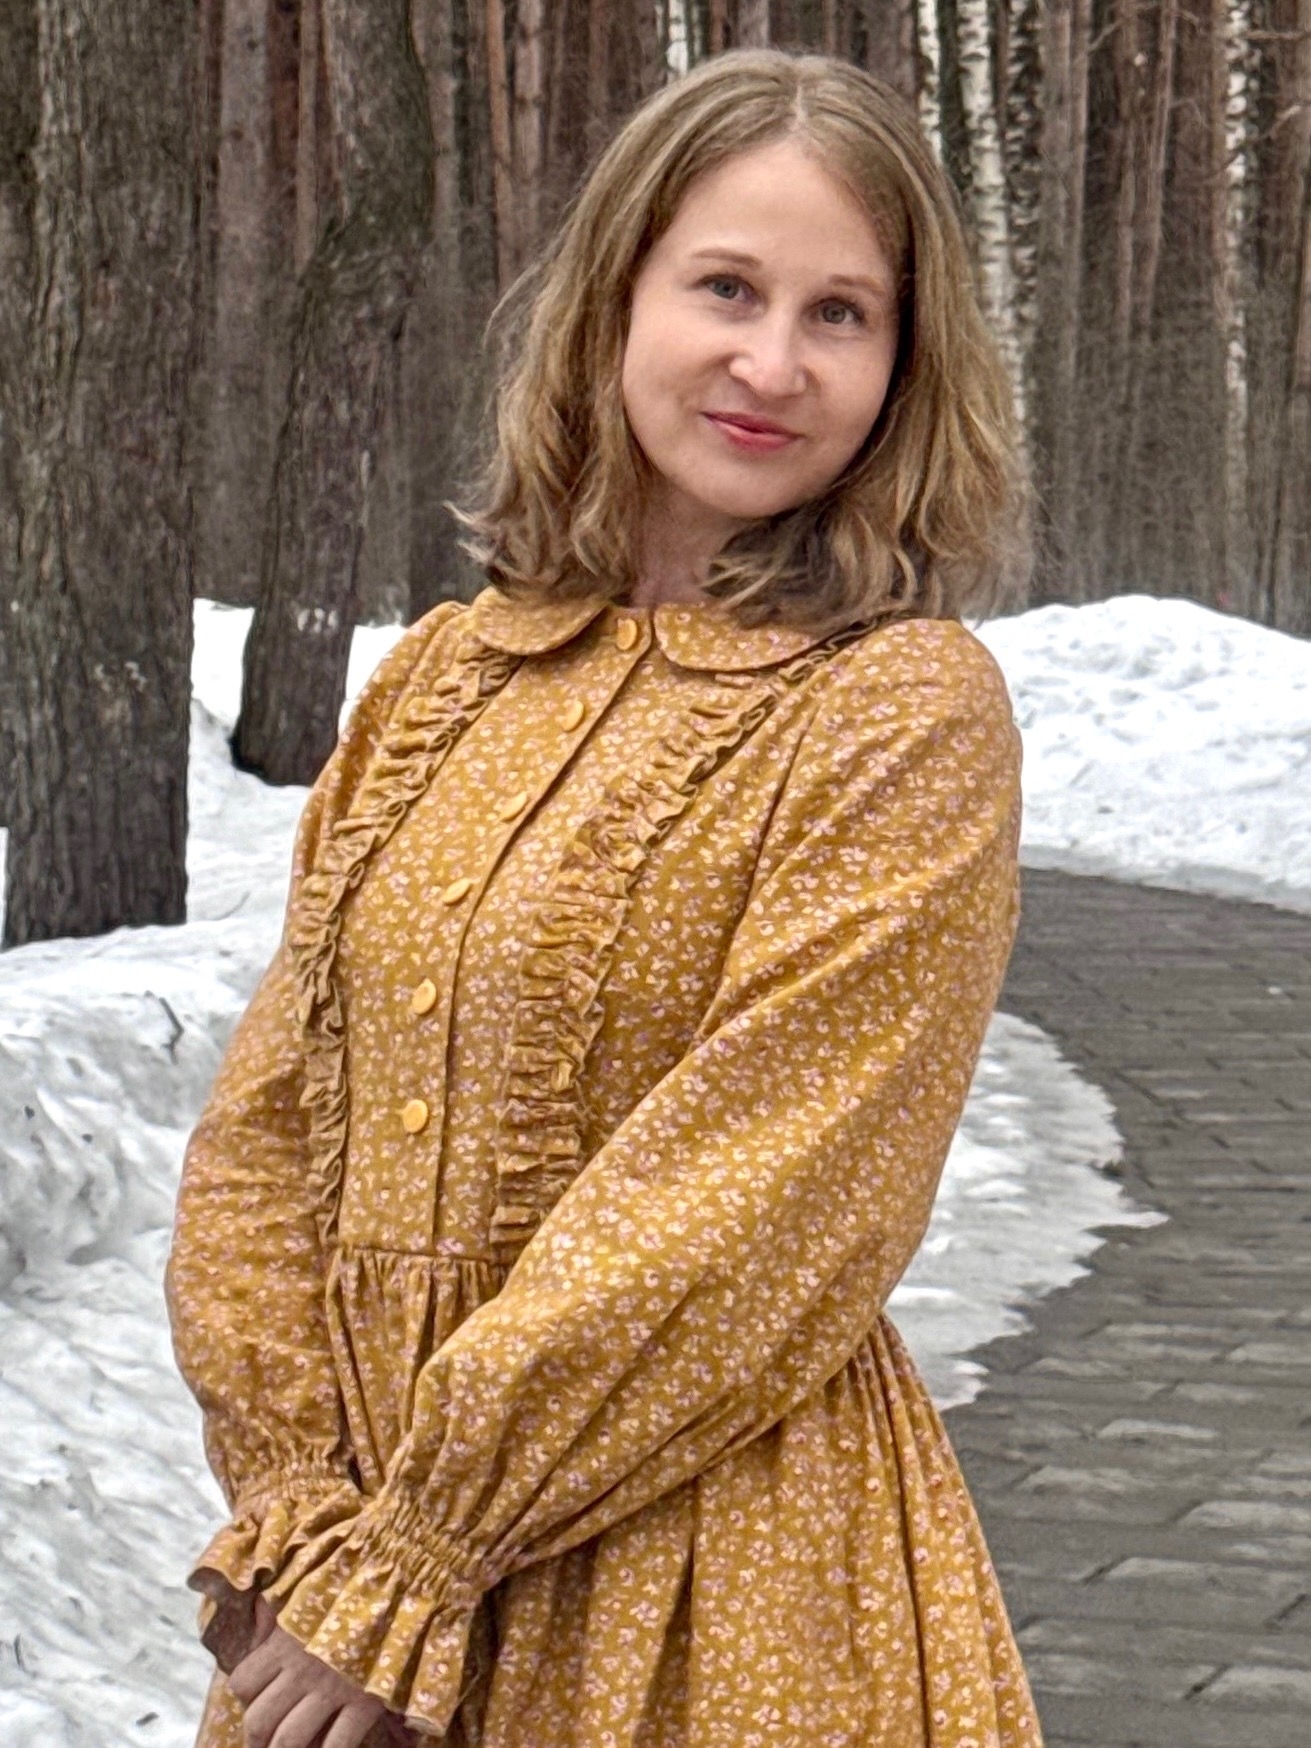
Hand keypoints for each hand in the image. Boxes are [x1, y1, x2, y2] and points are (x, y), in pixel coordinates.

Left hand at [228, 1601, 399, 1747]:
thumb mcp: (308, 1593)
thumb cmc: (350, 1592)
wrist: (402, 1590)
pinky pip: (336, 1745)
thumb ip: (278, 1609)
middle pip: (259, 1721)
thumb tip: (255, 1612)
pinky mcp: (364, 1705)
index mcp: (285, 1644)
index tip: (255, 1700)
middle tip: (263, 1742)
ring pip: (289, 1740)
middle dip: (256, 1738)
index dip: (245, 1697)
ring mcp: (333, 1691)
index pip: (242, 1683)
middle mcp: (302, 1671)